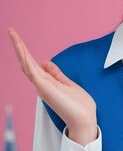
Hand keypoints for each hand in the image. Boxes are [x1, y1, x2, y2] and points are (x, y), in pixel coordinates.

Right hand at [7, 27, 97, 144]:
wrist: (85, 119)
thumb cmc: (79, 105)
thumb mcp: (67, 84)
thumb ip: (56, 74)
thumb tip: (45, 62)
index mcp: (46, 82)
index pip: (32, 63)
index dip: (25, 50)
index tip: (18, 38)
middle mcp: (41, 84)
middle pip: (26, 62)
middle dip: (18, 46)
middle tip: (10, 31)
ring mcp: (42, 86)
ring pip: (26, 64)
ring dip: (19, 49)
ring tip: (12, 35)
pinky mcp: (45, 89)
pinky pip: (32, 72)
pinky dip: (26, 60)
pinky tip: (21, 49)